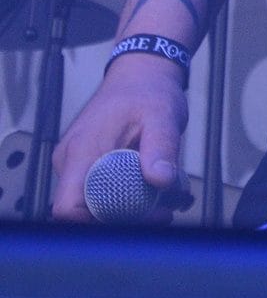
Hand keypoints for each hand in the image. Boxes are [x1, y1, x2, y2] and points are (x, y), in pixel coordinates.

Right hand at [51, 56, 188, 223]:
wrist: (141, 73)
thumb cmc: (148, 90)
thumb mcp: (162, 116)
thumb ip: (161, 148)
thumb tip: (161, 181)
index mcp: (82, 150)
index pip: (67, 207)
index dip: (95, 223)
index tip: (136, 218)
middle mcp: (72, 161)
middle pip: (85, 212)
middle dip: (126, 218)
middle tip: (164, 209)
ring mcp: (78, 164)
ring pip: (97, 204)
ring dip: (132, 208)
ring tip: (167, 196)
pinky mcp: (88, 165)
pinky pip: (103, 192)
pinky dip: (130, 196)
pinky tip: (157, 189)